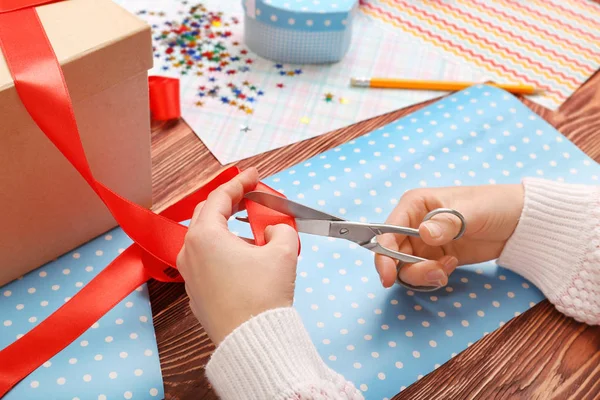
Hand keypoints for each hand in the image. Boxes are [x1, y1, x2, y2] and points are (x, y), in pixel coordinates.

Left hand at [176, 168, 298, 344]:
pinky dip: (224, 251)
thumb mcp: (282, 252)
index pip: (220, 197)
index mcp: (205, 236)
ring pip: (206, 239)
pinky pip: (207, 261)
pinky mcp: (196, 292)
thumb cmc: (262, 297)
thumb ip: (280, 229)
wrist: (253, 341)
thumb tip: (274, 229)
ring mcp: (190, 274)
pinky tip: (246, 258)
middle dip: (230, 203)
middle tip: (251, 198)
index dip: (240, 182)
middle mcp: (190, 252)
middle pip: (207, 214)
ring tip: (256, 234)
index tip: (253, 175)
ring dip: (228, 229)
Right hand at [375, 184, 524, 287]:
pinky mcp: (435, 257)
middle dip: (410, 269)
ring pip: (406, 268)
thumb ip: (447, 223)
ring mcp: (423, 242)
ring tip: (447, 269)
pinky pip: (422, 273)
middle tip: (435, 273)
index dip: (383, 253)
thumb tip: (424, 233)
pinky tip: (452, 266)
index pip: (388, 231)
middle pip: (393, 255)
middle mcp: (413, 224)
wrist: (518, 222)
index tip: (388, 276)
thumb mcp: (471, 211)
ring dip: (423, 274)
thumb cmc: (493, 205)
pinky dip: (434, 276)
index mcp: (414, 205)